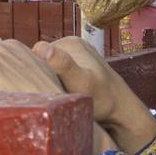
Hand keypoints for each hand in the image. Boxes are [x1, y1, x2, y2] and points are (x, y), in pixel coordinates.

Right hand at [33, 36, 155, 152]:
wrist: (122, 111)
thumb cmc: (103, 100)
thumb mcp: (81, 82)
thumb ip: (63, 65)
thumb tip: (41, 48)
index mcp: (70, 43)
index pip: (35, 54)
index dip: (33, 73)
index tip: (44, 89)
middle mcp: (71, 45)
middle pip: (41, 62)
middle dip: (41, 77)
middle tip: (51, 95)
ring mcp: (75, 56)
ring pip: (48, 69)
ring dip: (48, 82)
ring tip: (59, 96)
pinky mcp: (77, 67)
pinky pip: (57, 74)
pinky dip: (56, 84)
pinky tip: (65, 95)